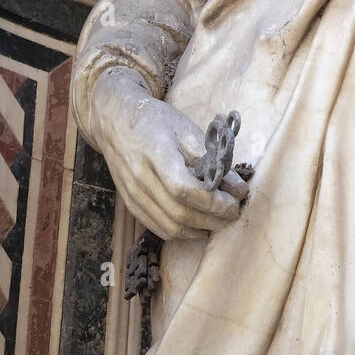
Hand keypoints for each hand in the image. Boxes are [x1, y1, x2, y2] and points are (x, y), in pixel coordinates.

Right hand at [89, 67, 247, 240]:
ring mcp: (133, 195)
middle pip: (178, 213)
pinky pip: (158, 227)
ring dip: (199, 230)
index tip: (234, 202)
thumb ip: (212, 160)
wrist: (115, 123)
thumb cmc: (155, 121)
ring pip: (169, 226)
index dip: (212, 202)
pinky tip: (198, 226)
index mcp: (155, 154)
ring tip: (219, 221)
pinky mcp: (131, 205)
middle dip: (212, 219)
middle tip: (233, 213)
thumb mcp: (186, 130)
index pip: (183, 189)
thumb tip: (239, 189)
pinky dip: (182, 232)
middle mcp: (140, 179)